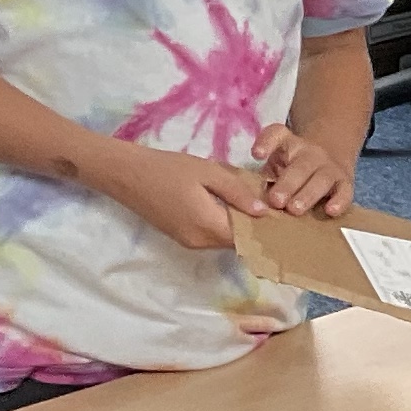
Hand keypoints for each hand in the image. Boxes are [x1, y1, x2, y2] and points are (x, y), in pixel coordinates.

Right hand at [105, 143, 271, 249]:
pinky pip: (210, 235)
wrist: (126, 174)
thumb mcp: (208, 172)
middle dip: (254, 228)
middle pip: (237, 241)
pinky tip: (232, 206)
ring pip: (224, 239)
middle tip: (275, 208)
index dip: (266, 228)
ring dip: (238, 226)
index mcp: (208, 226)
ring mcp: (188, 242)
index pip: (247, 237)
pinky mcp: (180, 237)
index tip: (284, 216)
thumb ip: (236, 192)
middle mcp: (200, 242)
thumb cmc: (168, 168)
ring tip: (256, 205)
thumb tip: (263, 211)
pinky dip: (223, 225)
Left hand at [252, 121, 353, 217]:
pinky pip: (344, 191)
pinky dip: (339, 201)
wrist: (330, 160)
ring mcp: (330, 167)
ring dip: (308, 194)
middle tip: (275, 201)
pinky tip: (330, 211)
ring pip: (321, 178)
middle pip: (300, 165)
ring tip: (294, 210)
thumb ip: (264, 178)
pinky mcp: (345, 183)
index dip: (267, 143)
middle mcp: (310, 153)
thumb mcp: (275, 164)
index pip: (277, 134)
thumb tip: (250, 202)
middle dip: (288, 184)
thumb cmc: (292, 169)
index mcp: (288, 144)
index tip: (256, 155)